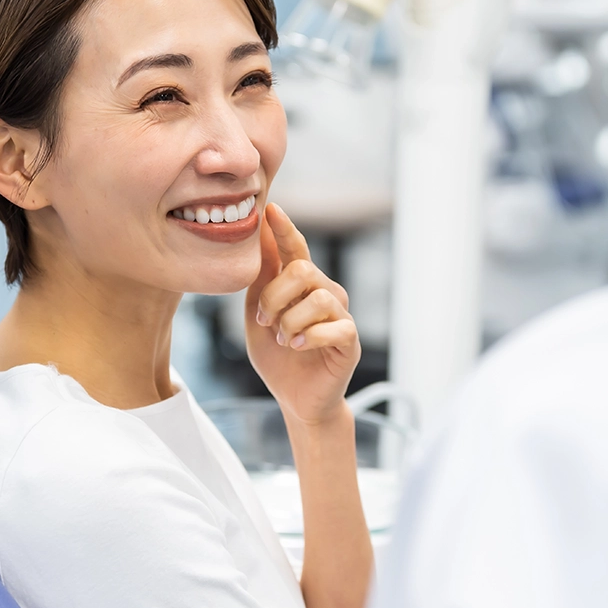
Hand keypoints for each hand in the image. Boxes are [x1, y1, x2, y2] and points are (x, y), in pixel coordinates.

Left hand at [245, 203, 359, 426]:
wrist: (295, 398)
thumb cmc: (277, 355)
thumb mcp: (258, 314)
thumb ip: (261, 279)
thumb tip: (260, 237)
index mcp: (303, 286)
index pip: (296, 249)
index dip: (284, 229)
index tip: (270, 209)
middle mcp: (326, 293)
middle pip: (303, 271)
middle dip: (275, 296)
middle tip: (265, 320)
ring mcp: (341, 315)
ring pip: (317, 298)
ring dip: (289, 321)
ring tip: (282, 339)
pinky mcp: (349, 339)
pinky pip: (332, 326)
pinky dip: (306, 337)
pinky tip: (295, 348)